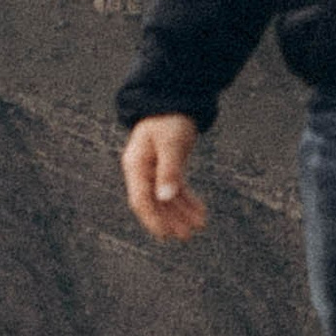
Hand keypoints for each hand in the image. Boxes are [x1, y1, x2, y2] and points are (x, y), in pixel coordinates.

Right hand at [123, 114, 207, 242]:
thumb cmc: (169, 119)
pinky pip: (175, 189)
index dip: (152, 219)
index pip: (141, 199)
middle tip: (186, 236)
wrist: (173, 99)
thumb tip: (165, 197)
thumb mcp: (171, 143)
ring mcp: (153, 170)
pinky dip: (187, 201)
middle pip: (154, 203)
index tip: (166, 235)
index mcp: (136, 166)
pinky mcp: (167, 168)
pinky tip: (199, 212)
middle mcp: (142, 171)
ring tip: (198, 226)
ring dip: (181, 213)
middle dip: (170, 220)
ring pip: (166, 198)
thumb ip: (169, 170)